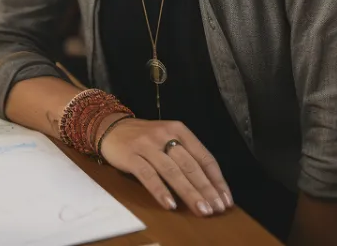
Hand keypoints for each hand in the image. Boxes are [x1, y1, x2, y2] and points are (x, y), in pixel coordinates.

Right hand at [98, 117, 232, 217]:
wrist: (111, 127)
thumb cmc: (144, 138)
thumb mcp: (168, 138)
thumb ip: (185, 156)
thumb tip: (209, 186)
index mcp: (179, 129)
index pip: (203, 156)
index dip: (216, 179)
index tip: (225, 199)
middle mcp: (165, 134)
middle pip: (190, 165)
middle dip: (206, 189)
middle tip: (217, 209)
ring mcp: (147, 145)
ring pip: (172, 171)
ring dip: (189, 192)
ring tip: (201, 209)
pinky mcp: (131, 155)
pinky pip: (148, 175)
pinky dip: (160, 190)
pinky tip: (170, 204)